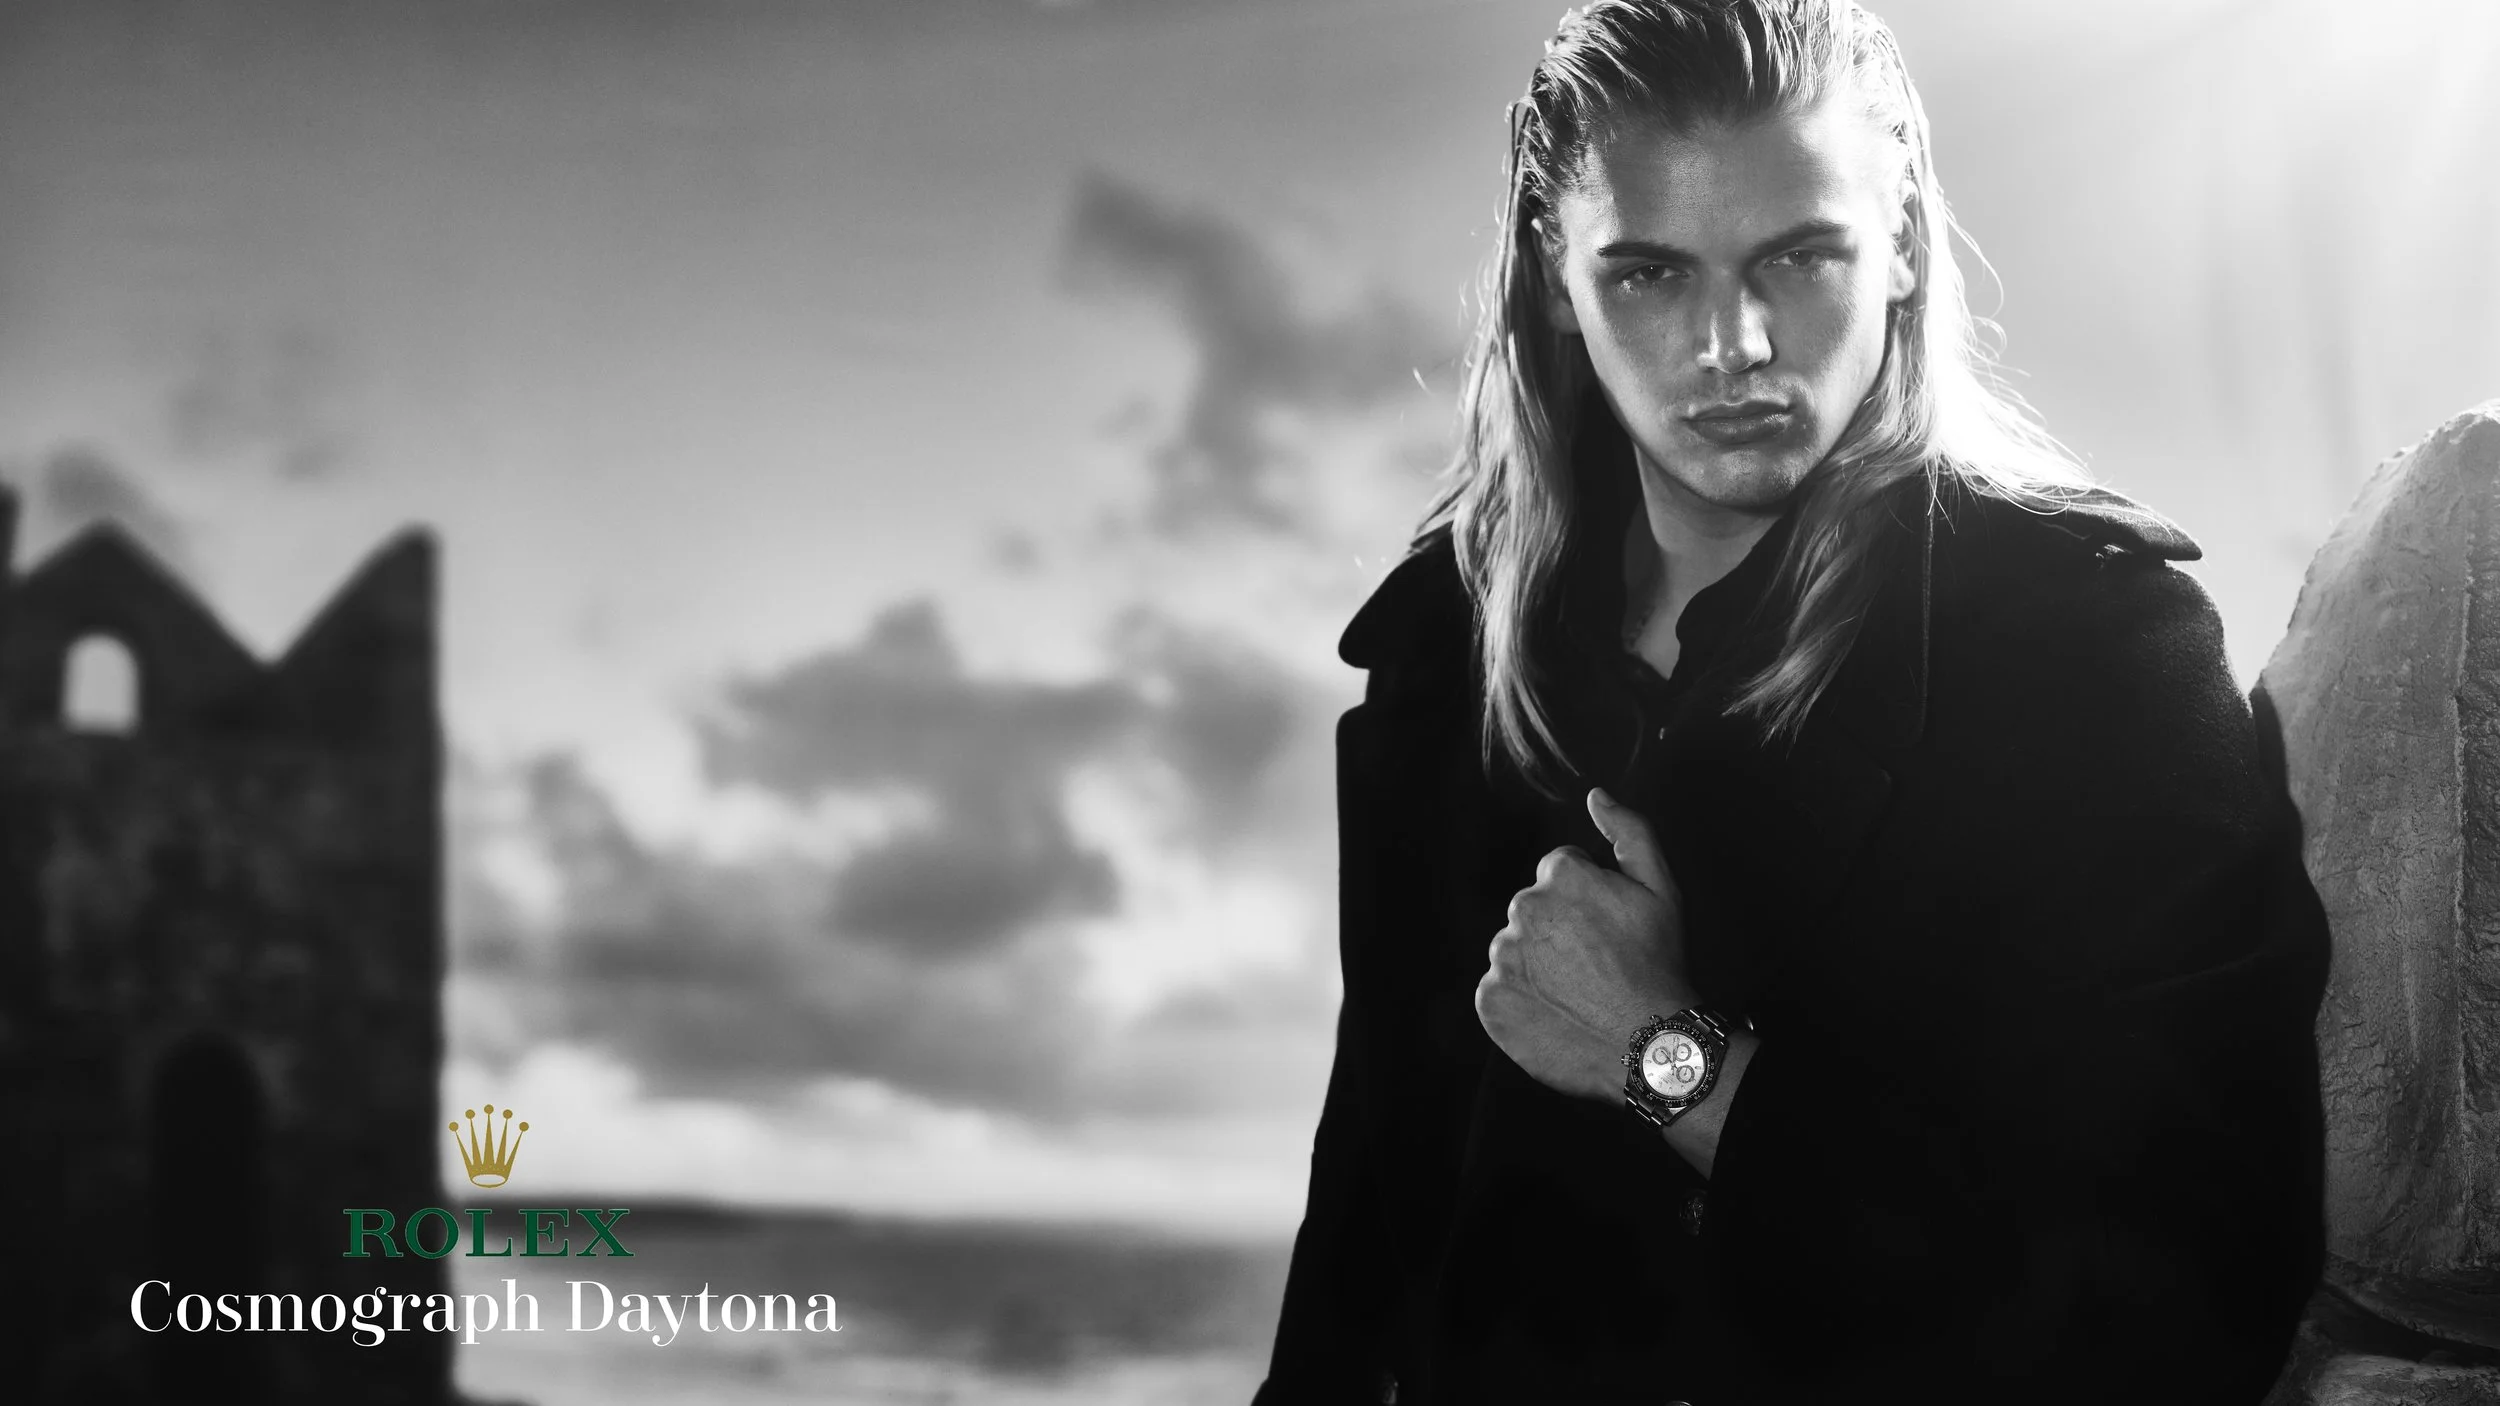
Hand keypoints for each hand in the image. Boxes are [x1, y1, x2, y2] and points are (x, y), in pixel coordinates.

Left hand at [1475, 787, 1696, 1101]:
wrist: (1650, 1044)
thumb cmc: (1659, 964)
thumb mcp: (1662, 888)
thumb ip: (1629, 832)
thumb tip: (1596, 796)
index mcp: (1558, 876)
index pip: (1559, 873)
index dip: (1590, 900)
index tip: (1609, 929)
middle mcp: (1521, 910)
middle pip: (1534, 911)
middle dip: (1561, 930)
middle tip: (1598, 963)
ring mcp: (1502, 959)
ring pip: (1516, 950)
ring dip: (1539, 965)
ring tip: (1581, 991)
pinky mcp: (1489, 1002)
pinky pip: (1500, 991)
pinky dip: (1523, 1001)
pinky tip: (1558, 1012)